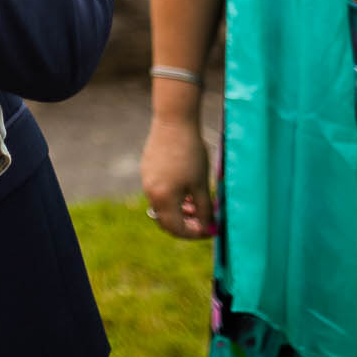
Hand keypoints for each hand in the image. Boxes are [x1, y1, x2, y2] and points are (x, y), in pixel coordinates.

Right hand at [140, 116, 217, 238]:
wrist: (174, 122)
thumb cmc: (191, 153)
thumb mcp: (201, 184)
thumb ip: (205, 209)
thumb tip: (208, 226)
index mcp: (163, 198)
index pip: (177, 229)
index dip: (195, 234)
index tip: (209, 230)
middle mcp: (150, 192)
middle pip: (166, 220)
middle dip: (186, 225)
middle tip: (203, 221)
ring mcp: (146, 180)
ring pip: (162, 206)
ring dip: (179, 210)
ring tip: (196, 203)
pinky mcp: (146, 169)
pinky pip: (158, 191)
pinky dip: (171, 197)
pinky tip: (185, 187)